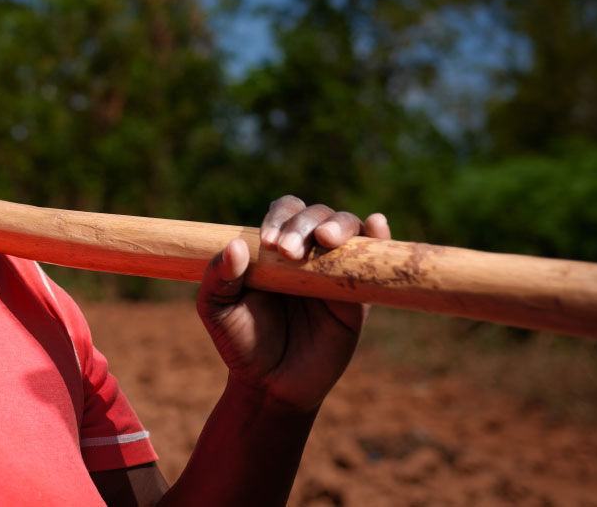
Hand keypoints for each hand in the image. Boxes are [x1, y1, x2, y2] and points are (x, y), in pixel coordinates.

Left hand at [196, 195, 391, 411]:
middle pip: (317, 215)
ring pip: (347, 230)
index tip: (269, 242)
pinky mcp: (359, 298)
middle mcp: (307, 253)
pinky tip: (377, 224)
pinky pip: (374, 263)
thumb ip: (218, 277)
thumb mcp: (217, 309)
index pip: (285, 212)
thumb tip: (236, 245)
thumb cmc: (241, 341)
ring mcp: (334, 272)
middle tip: (288, 252)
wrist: (270, 384)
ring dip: (339, 225)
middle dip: (304, 225)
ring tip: (326, 240)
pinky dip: (379, 237)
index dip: (280, 218)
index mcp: (274, 249)